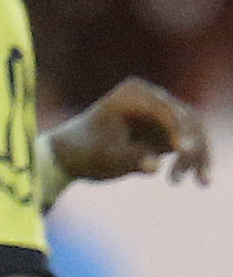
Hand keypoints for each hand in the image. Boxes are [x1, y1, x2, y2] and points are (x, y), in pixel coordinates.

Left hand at [48, 76, 210, 185]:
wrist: (73, 155)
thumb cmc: (85, 152)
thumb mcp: (105, 157)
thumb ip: (130, 159)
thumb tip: (154, 166)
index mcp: (132, 94)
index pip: (164, 110)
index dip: (177, 129)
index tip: (184, 150)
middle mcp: (150, 98)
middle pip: (186, 118)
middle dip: (194, 145)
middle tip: (194, 174)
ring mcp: (160, 113)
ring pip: (194, 131)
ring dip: (200, 156)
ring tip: (202, 183)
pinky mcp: (165, 130)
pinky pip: (189, 142)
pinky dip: (196, 160)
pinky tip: (202, 181)